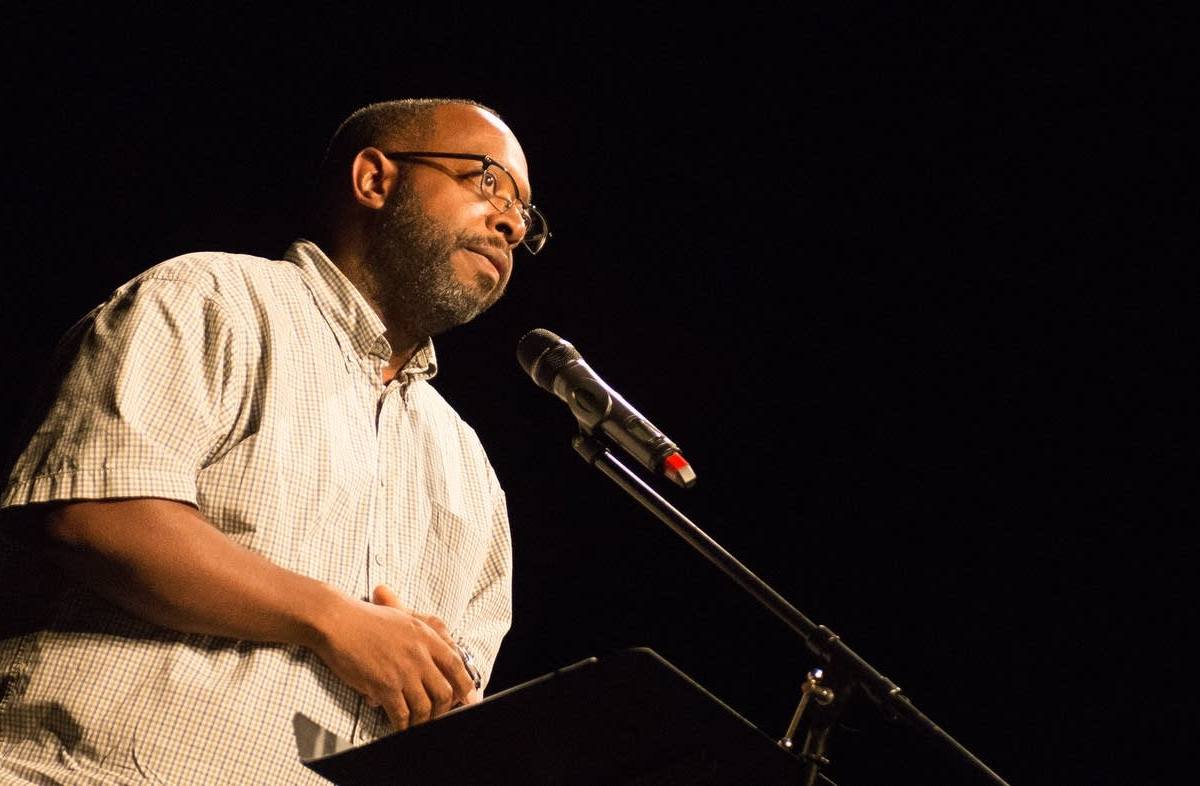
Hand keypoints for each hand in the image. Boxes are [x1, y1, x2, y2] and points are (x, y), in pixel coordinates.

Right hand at [310, 584, 475, 730]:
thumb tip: (445, 642)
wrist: (337, 621)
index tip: (469, 699)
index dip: (465, 685)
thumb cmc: (367, 618)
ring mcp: (403, 671)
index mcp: (427, 635)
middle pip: (445, 692)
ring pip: (425, 707)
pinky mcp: (384, 685)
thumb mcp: (404, 615)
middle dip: (444, 709)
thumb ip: (426, 628)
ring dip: (423, 721)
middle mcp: (420, 654)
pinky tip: (399, 727)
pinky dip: (402, 725)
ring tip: (417, 724)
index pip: (456, 665)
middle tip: (437, 716)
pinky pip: (401, 714)